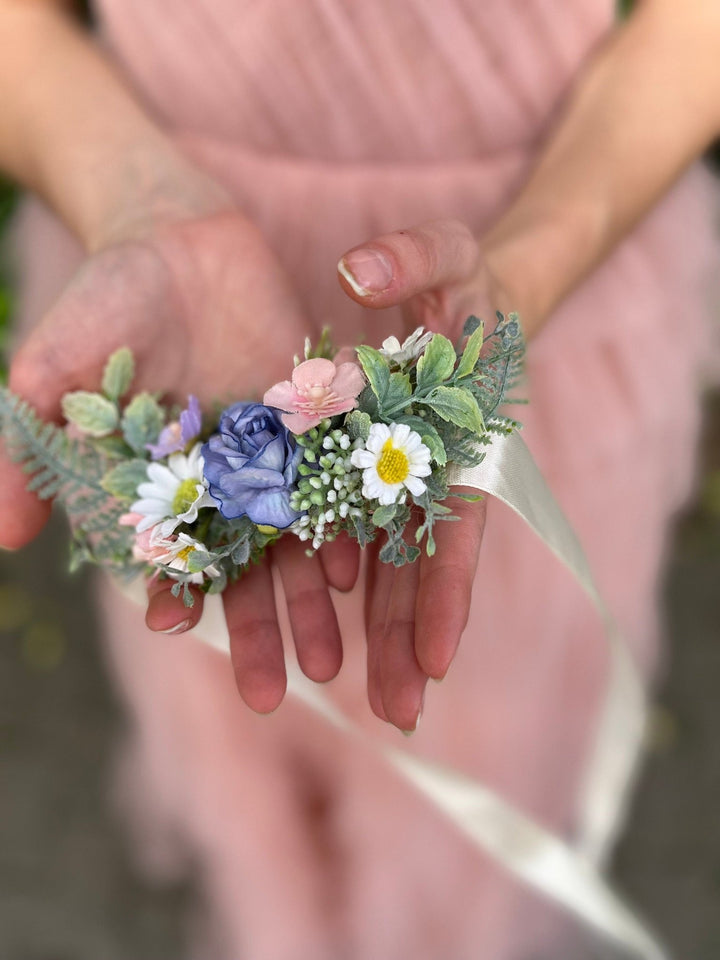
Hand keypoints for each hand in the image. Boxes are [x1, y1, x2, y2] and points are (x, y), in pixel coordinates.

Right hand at [2, 209, 357, 710]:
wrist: (179, 239)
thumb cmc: (107, 299)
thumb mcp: (59, 364)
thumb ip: (31, 444)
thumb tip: (4, 536)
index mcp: (155, 485)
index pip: (161, 556)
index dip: (166, 592)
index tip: (174, 627)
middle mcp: (217, 487)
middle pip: (237, 570)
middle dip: (252, 629)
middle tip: (268, 695)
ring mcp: (269, 462)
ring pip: (293, 544)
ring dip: (309, 602)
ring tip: (333, 661)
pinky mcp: (313, 427)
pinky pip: (334, 484)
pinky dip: (345, 524)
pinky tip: (360, 569)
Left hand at [337, 219, 514, 730]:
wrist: (448, 300)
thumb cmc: (459, 280)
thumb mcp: (446, 256)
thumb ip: (411, 259)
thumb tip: (358, 271)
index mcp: (456, 438)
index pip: (457, 525)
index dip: (448, 589)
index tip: (438, 656)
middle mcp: (424, 472)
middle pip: (419, 567)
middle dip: (409, 638)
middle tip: (397, 715)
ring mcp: (387, 480)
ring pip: (380, 567)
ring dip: (372, 635)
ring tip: (358, 701)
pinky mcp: (351, 475)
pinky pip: (338, 534)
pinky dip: (327, 586)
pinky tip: (309, 632)